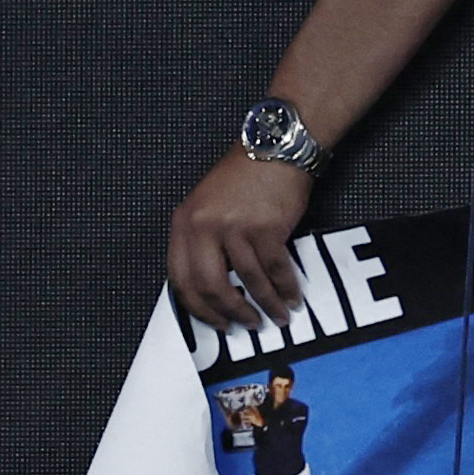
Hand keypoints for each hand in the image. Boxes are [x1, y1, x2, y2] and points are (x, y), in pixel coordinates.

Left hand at [168, 137, 316, 333]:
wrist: (275, 149)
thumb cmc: (243, 177)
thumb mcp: (206, 206)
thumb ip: (202, 242)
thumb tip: (214, 288)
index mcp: (184, 223)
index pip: (181, 279)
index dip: (199, 308)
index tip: (215, 322)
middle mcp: (204, 227)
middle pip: (211, 287)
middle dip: (231, 313)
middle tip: (245, 324)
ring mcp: (235, 228)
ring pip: (248, 282)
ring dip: (265, 305)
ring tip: (277, 316)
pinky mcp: (266, 228)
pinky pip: (275, 270)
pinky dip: (286, 288)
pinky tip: (292, 297)